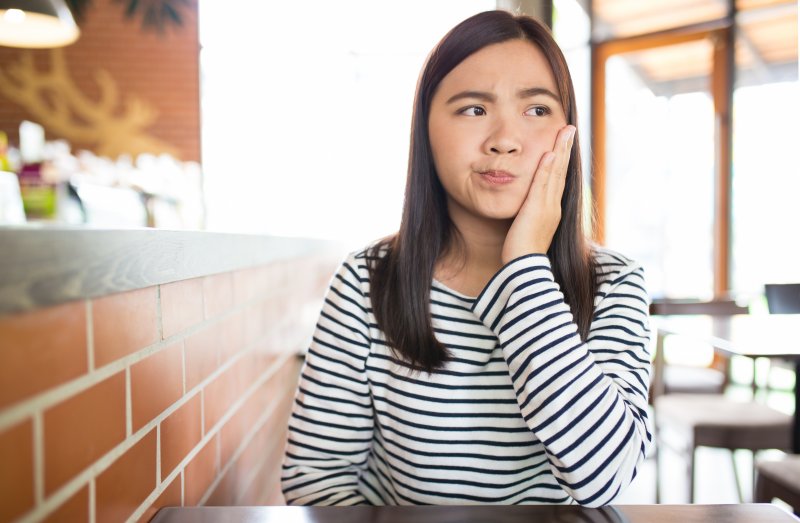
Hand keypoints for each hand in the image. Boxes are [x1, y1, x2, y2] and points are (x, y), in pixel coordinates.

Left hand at [501, 125, 575, 264]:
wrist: (524, 269)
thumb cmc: (522, 254)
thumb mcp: (527, 230)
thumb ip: (528, 216)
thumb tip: (525, 210)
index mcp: (551, 210)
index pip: (558, 180)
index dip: (561, 160)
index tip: (563, 142)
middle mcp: (553, 207)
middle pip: (561, 172)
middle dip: (565, 149)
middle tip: (569, 129)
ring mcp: (547, 208)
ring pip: (556, 175)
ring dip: (560, 152)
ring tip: (565, 132)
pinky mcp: (537, 211)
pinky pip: (543, 186)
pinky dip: (547, 170)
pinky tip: (549, 154)